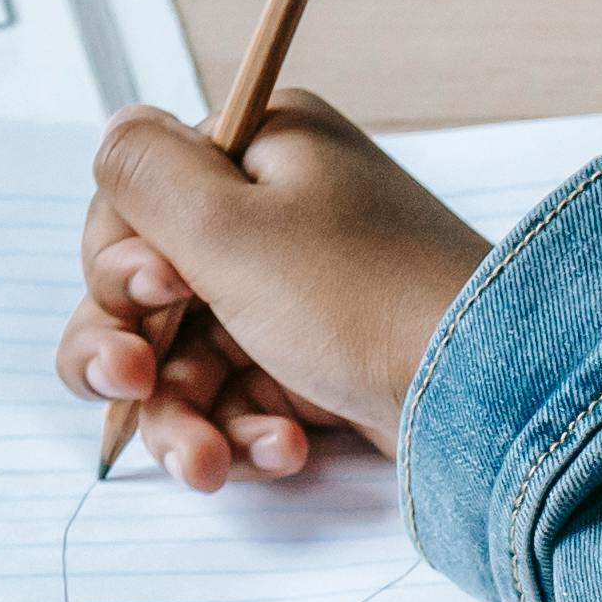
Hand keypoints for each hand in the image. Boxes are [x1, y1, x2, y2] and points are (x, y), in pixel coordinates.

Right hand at [58, 95, 493, 492]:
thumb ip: (142, 172)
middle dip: (131, 355)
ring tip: (208, 466)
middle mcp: (278, 216)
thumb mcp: (231, 224)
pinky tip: (286, 451)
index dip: (119, 262)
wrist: (490, 398)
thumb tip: (110, 135)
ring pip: (185, 362)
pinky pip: (241, 401)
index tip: (155, 294)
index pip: (134, 204)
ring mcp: (298, 295)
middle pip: (146, 293)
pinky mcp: (319, 366)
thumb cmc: (365, 300)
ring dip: (183, 419)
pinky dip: (247, 433)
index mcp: (260, 154)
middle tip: (136, 383)